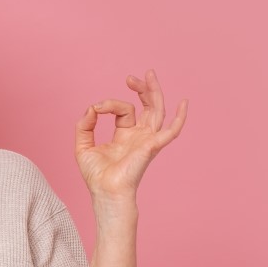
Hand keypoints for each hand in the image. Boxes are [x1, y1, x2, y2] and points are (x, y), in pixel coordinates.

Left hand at [75, 69, 186, 200]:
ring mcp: (148, 140)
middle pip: (147, 106)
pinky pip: (171, 131)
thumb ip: (84, 125)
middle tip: (131, 77)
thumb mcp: (83, 145)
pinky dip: (180, 118)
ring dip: (154, 92)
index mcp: (125, 135)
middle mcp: (139, 135)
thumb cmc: (97, 175)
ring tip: (149, 75)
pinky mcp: (152, 146)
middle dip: (141, 89)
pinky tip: (184, 103)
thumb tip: (91, 108)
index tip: (96, 108)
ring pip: (158, 111)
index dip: (109, 104)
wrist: (105, 191)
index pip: (123, 110)